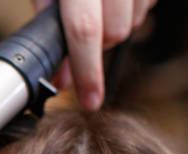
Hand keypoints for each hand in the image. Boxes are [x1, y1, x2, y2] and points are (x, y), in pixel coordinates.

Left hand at [32, 0, 156, 109]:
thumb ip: (50, 33)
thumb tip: (61, 81)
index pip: (84, 31)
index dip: (86, 72)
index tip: (89, 102)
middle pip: (115, 33)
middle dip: (97, 45)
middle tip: (82, 35)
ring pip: (133, 24)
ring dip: (114, 28)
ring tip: (98, 11)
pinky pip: (145, 9)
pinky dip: (129, 13)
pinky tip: (114, 4)